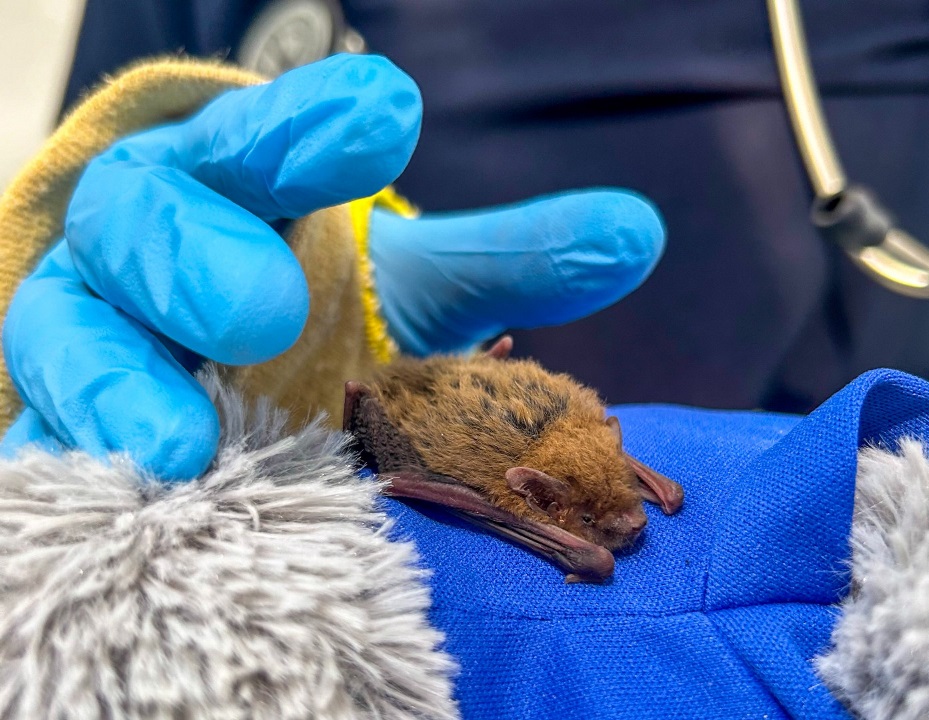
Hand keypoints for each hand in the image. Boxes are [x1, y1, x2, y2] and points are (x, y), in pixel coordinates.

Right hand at [1, 54, 663, 480]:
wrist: (225, 368)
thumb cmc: (321, 307)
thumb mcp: (416, 286)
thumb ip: (514, 259)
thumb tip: (642, 232)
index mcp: (242, 186)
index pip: (261, 140)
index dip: (309, 129)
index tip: (388, 115)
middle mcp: (160, 244)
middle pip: (147, 220)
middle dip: (198, 254)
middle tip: (268, 305)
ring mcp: (102, 331)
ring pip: (70, 330)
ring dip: (116, 380)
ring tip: (180, 441)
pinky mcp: (75, 416)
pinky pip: (54, 434)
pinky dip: (83, 459)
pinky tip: (137, 494)